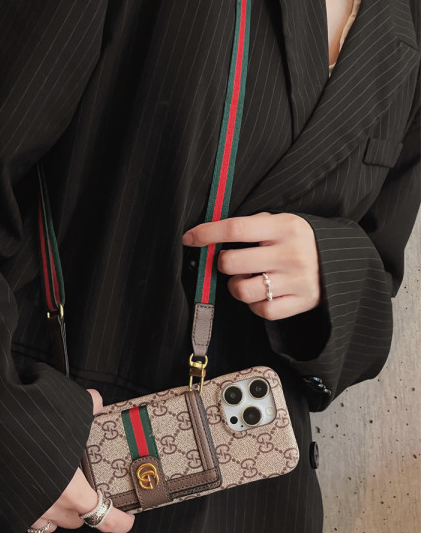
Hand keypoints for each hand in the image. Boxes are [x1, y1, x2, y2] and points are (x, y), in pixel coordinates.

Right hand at [28, 389, 134, 532]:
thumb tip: (95, 402)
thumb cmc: (27, 420)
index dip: (117, 520)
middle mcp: (44, 508)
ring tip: (58, 492)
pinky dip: (26, 505)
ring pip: (44, 522)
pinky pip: (17, 516)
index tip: (126, 521)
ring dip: (55, 510)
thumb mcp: (69, 406)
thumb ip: (88, 407)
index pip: (101, 514)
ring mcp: (17, 512)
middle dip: (84, 508)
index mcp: (69, 490)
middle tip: (89, 491)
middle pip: (73, 520)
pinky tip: (26, 485)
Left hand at [182, 212, 320, 320]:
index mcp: (284, 227)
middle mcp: (290, 254)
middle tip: (232, 262)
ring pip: (242, 290)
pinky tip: (262, 293)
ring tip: (248, 278)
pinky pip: (261, 310)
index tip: (189, 237)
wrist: (343, 261)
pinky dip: (255, 305)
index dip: (207, 233)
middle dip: (222, 263)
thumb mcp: (283, 222)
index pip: (235, 229)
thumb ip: (253, 226)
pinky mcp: (301, 303)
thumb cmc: (301, 240)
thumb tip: (211, 234)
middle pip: (231, 262)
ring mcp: (296, 281)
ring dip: (236, 285)